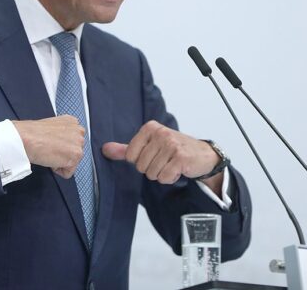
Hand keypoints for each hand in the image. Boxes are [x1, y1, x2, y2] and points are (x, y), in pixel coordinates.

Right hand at [13, 115, 85, 178]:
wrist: (27, 139)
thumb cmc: (33, 134)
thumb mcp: (52, 127)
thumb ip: (61, 133)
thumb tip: (62, 143)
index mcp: (72, 122)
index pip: (73, 140)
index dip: (62, 146)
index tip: (53, 146)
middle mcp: (79, 131)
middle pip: (75, 151)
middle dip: (64, 154)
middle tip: (51, 150)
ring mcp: (79, 143)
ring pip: (73, 161)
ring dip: (61, 162)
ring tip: (49, 154)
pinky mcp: (76, 156)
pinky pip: (69, 172)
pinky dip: (58, 170)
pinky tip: (50, 159)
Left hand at [102, 121, 221, 189]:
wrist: (202, 154)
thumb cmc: (173, 150)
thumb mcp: (148, 146)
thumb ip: (126, 149)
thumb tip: (104, 149)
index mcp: (150, 128)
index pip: (130, 156)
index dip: (140, 161)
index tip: (154, 155)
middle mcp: (161, 133)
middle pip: (141, 166)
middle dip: (152, 169)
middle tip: (165, 161)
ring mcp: (172, 144)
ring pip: (152, 173)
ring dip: (161, 174)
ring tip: (172, 164)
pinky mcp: (181, 157)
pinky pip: (164, 177)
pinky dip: (170, 178)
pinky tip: (178, 170)